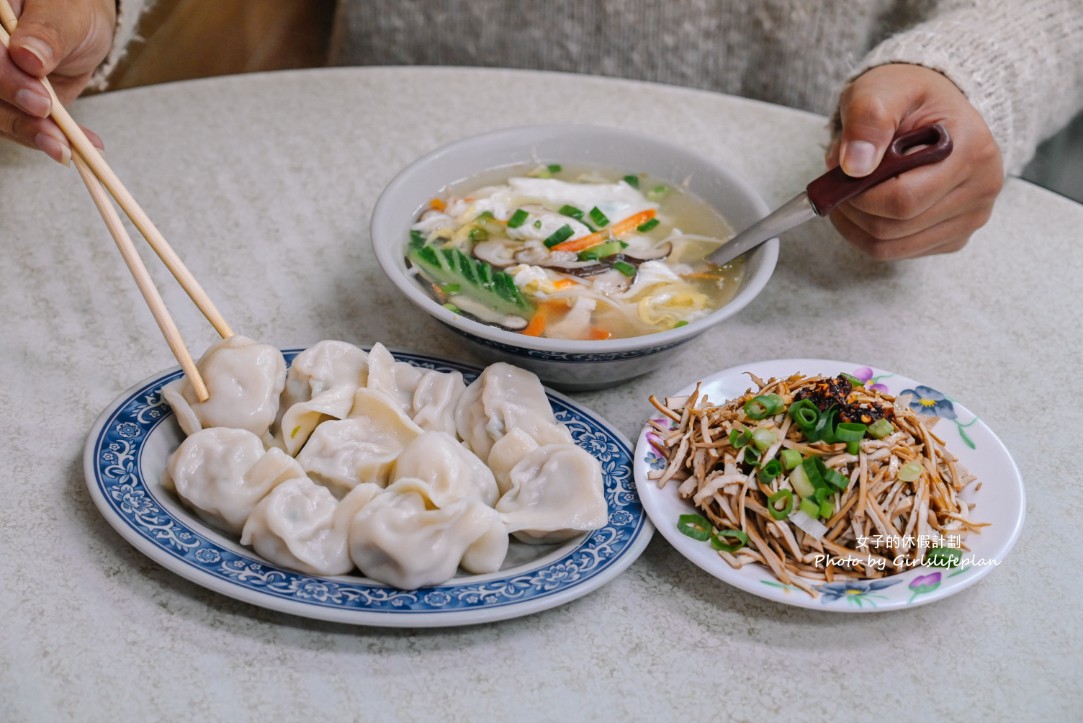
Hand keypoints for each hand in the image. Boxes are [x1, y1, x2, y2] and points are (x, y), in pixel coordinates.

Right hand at [0, 0, 114, 162]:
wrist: (80, 27)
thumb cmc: (71, 10)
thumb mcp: (66, 13)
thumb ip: (48, 32)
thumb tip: (28, 57)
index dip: (5, 79)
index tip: (40, 100)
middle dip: (17, 115)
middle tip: (55, 132)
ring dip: (31, 134)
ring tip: (67, 148)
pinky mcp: (9, 103)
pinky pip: (19, 127)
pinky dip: (48, 141)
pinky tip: (74, 148)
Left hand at [827, 63, 1003, 259]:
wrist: (932, 109)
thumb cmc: (907, 97)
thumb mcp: (882, 90)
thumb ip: (866, 120)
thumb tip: (854, 165)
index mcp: (972, 151)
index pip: (904, 199)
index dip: (859, 195)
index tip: (838, 174)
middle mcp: (981, 190)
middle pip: (895, 228)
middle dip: (853, 208)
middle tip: (837, 182)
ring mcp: (971, 217)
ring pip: (891, 247)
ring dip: (856, 225)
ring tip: (851, 190)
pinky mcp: (955, 236)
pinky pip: (898, 252)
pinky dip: (869, 234)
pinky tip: (868, 205)